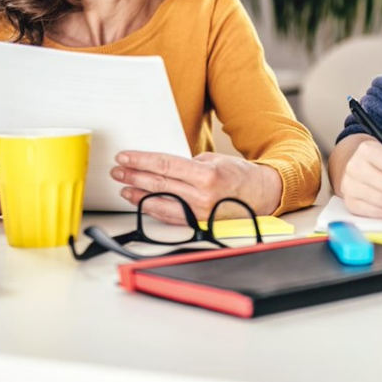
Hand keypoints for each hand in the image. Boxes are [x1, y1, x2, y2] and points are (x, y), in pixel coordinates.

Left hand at [111, 151, 283, 224]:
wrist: (263, 195)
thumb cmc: (240, 176)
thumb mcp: (215, 160)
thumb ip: (188, 165)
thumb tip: (163, 169)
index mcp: (206, 176)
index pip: (165, 166)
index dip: (141, 161)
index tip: (125, 157)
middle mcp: (202, 196)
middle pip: (158, 184)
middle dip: (134, 176)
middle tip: (118, 171)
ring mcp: (199, 213)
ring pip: (160, 203)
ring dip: (138, 195)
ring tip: (124, 187)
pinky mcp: (198, 224)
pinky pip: (170, 216)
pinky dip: (153, 208)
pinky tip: (141, 202)